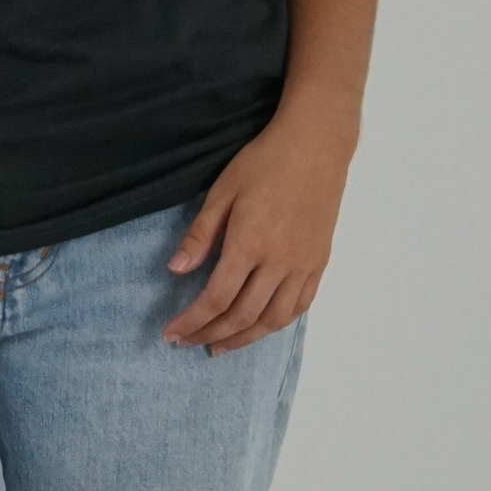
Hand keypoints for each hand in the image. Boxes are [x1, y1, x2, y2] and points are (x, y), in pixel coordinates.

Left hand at [161, 111, 352, 354]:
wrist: (315, 146)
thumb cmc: (263, 163)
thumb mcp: (223, 191)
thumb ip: (201, 234)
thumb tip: (175, 270)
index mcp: (250, 244)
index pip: (216, 298)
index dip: (191, 320)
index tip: (171, 333)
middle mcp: (279, 263)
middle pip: (242, 316)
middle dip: (211, 334)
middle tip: (189, 343)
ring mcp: (303, 266)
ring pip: (273, 320)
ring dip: (244, 339)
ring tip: (220, 345)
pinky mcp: (319, 263)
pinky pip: (299, 307)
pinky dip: (277, 324)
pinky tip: (260, 326)